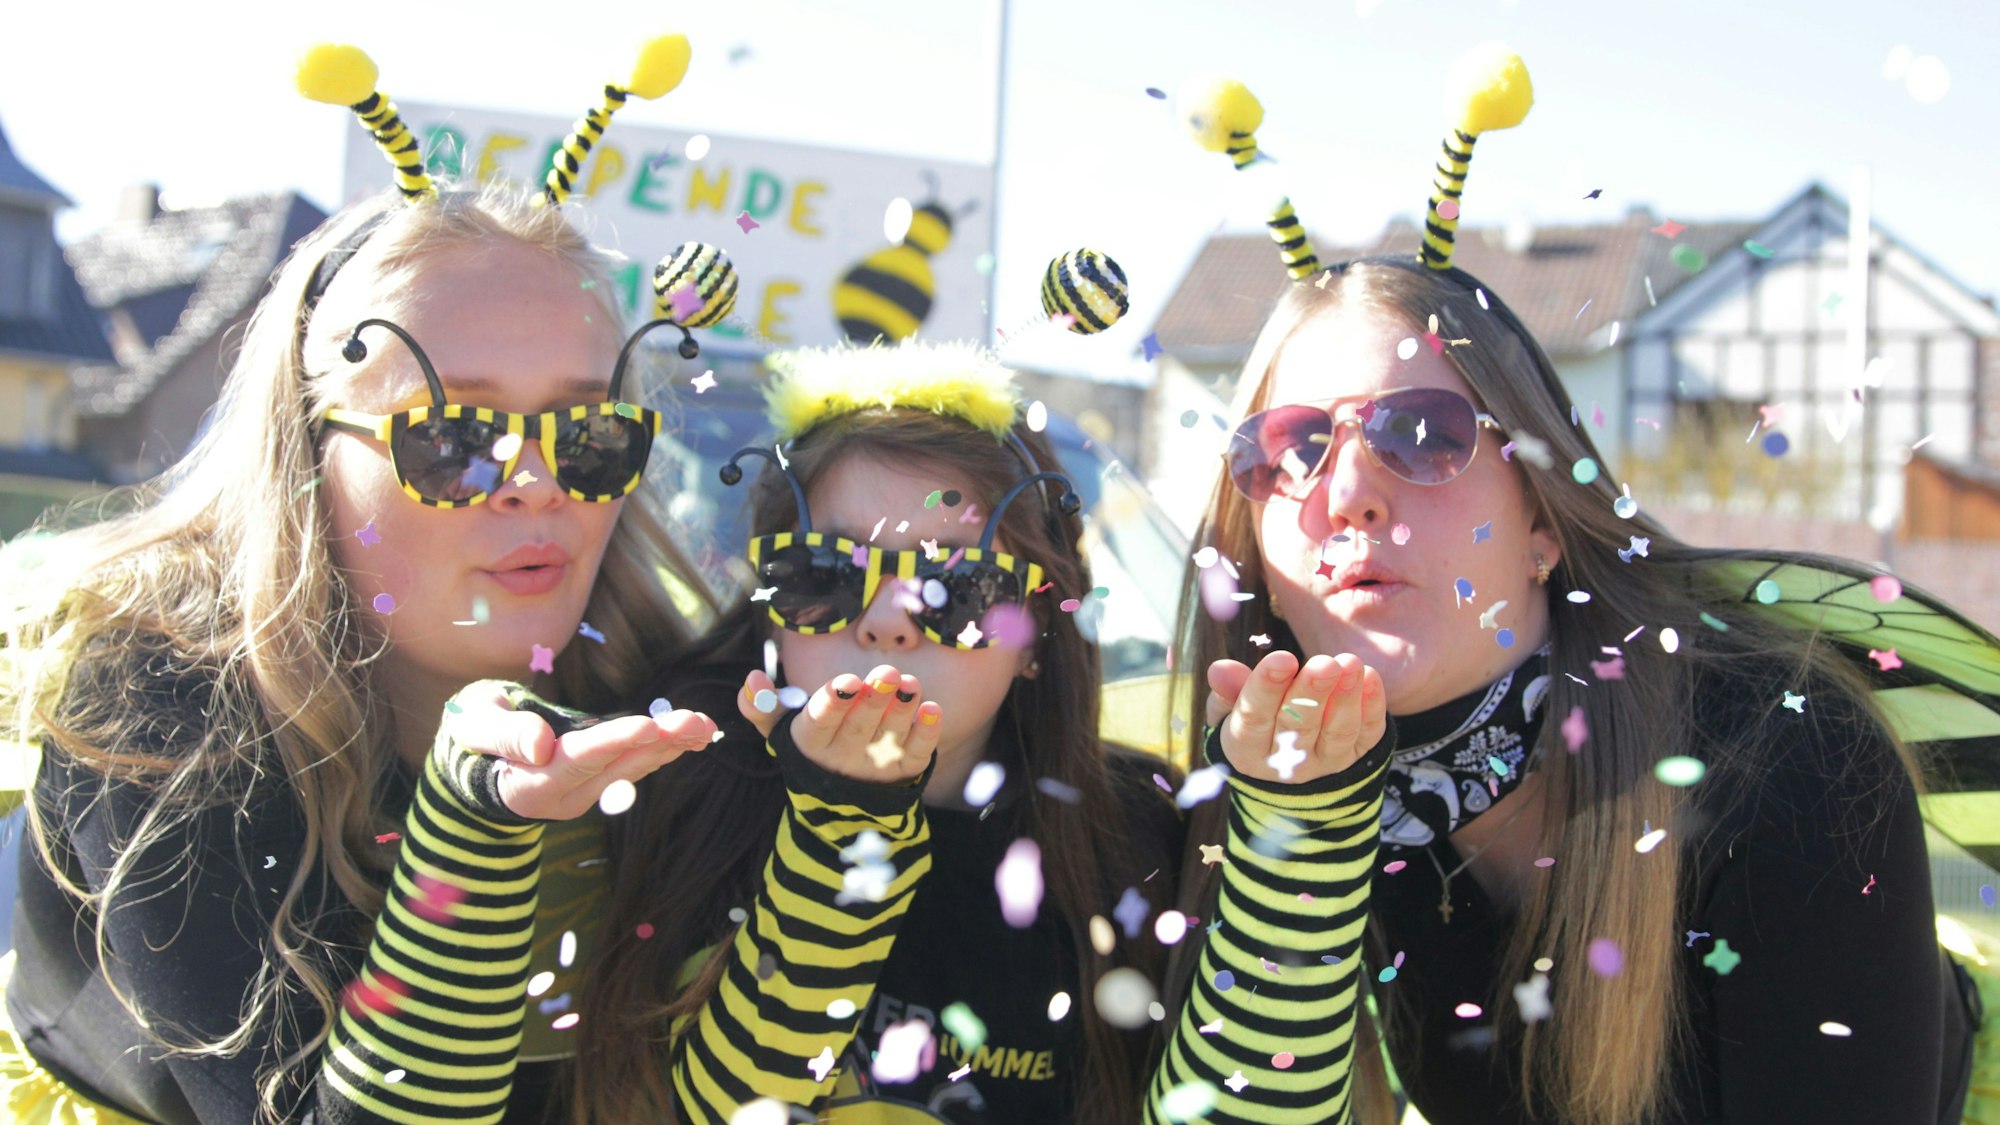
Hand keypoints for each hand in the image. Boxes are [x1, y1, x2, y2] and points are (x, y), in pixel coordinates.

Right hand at [445, 683, 716, 820]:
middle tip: (697, 722)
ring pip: (631, 768)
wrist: (472, 766)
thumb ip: (503, 734)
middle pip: (615, 765)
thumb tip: (540, 744)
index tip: (649, 725)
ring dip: (671, 746)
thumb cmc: (469, 737)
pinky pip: (633, 766)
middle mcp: (563, 796)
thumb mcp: (473, 726)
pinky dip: (663, 749)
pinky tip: (691, 735)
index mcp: (529, 783)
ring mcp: (582, 793)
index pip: (578, 758)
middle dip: (659, 742)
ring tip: (705, 727)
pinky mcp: (594, 784)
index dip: (614, 741)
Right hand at [738, 664, 939, 784]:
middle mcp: (844, 756)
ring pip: (890, 737)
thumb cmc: (813, 743)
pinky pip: (917, 754)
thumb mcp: (781, 730)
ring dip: (902, 711)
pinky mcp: (903, 771)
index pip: (820, 723)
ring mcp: (876, 765)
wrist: (842, 796)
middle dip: (873, 700)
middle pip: (859, 728)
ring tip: (911, 684)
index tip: (848, 681)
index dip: (834, 703)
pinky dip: (926, 734)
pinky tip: (933, 710)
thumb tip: (753, 678)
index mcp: (812, 742)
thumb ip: (762, 706)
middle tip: (888, 673)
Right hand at [1206, 651, 1385, 784]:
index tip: (1282, 658)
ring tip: (1350, 662)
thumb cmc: (1256, 729)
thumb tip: (1220, 669)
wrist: (1290, 775)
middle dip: (1312, 694)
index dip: (1266, 689)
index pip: (1254, 720)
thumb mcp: (1232, 714)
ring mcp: (1326, 765)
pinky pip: (1367, 735)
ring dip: (1346, 698)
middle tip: (1324, 663)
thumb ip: (1230, 691)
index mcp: (1247, 752)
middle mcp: (1287, 765)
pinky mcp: (1358, 760)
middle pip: (1299, 728)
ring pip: (1337, 733)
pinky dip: (1372, 707)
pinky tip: (1370, 677)